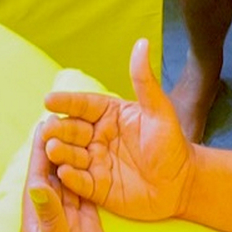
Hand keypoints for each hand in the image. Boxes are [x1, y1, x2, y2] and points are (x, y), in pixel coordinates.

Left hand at [21, 122, 124, 231]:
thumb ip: (51, 218)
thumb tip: (37, 184)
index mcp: (36, 219)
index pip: (36, 177)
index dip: (40, 151)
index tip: (46, 122)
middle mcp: (50, 215)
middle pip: (51, 174)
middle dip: (57, 147)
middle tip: (64, 116)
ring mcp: (69, 221)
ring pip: (68, 181)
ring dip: (72, 157)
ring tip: (79, 129)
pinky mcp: (87, 226)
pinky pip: (85, 194)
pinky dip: (87, 174)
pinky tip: (94, 157)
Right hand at [41, 39, 195, 221]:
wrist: (184, 184)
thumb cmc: (172, 144)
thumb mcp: (159, 111)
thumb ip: (144, 81)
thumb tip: (141, 43)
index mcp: (109, 115)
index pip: (83, 106)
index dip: (66, 102)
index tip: (49, 100)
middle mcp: (97, 137)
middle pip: (72, 130)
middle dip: (58, 129)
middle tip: (48, 128)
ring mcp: (96, 162)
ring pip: (71, 155)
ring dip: (60, 152)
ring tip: (52, 148)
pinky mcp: (97, 188)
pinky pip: (80, 182)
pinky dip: (71, 178)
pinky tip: (65, 172)